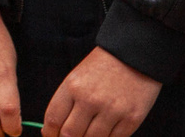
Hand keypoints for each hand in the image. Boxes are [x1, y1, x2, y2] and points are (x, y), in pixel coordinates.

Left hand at [41, 47, 159, 136]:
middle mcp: (90, 99)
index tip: (51, 136)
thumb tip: (55, 128)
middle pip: (70, 133)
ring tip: (87, 135)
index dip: (50, 133)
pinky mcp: (132, 118)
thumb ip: (66, 101)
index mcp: (72, 86)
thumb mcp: (77, 77)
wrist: (134, 56)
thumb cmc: (102, 68)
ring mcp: (112, 110)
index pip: (53, 118)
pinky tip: (105, 134)